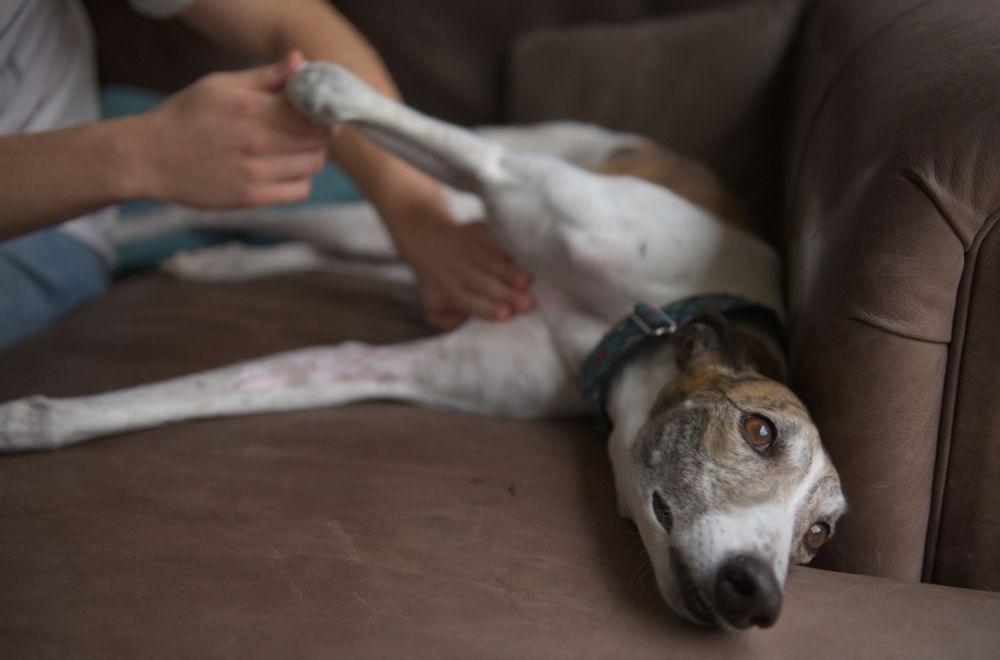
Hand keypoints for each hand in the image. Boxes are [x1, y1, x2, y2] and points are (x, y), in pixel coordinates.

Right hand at [135, 51, 328, 207]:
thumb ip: (265, 76)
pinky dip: (301, 180)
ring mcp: (256, 173)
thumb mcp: (220, 85)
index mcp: (251, 109)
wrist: (150, 157)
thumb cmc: (185, 116)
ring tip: (296, 148)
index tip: (317, 109)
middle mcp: (257, 142)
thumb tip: (300, 61)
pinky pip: (299, 191)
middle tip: (309, 128)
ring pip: (313, 165)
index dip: (323, 111)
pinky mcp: (252, 198)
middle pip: (318, 140)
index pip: (313, 113)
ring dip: (312, 155)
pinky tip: (287, 170)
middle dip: (320, 132)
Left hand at [388, 204, 533, 329]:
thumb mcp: (434, 307)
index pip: (470, 302)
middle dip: (507, 294)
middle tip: (529, 304)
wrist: (428, 238)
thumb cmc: (440, 281)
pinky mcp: (477, 232)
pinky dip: (502, 247)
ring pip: (491, 263)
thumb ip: (450, 323)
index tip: (507, 315)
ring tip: (528, 281)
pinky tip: (515, 257)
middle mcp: (459, 270)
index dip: (488, 308)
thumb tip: (470, 325)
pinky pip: (491, 240)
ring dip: (510, 272)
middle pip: (484, 284)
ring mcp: (469, 250)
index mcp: (450, 291)